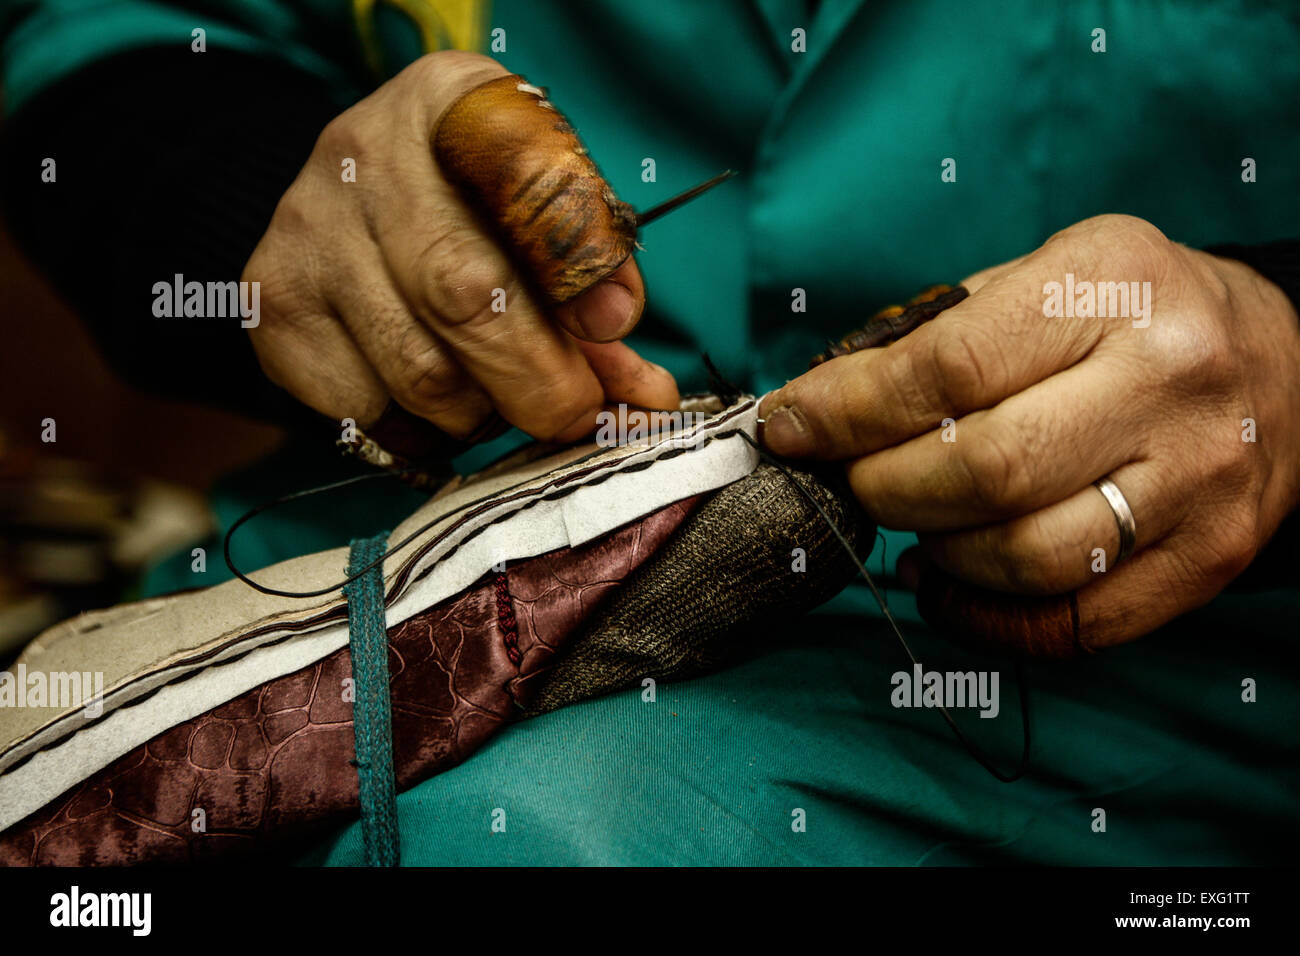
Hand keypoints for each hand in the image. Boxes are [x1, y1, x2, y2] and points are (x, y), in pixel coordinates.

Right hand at [243, 51, 676, 441]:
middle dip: (540, 382)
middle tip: (574, 413)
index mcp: (453, 104)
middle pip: (464, 296)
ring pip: (419, 376)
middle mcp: (364, 153)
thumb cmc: (469, 206)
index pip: (525, 175)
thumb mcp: (537, 208)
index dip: (576, 262)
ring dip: (480, 411)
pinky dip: (418, 429)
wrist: (347, 195)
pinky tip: (430, 394)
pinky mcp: (271, 306)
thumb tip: (643, 395)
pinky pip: (367, 412)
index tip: (614, 328)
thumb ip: (593, 286)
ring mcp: (306, 232)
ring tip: (492, 387)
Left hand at [760, 214, 1299, 648]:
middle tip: (853, 482)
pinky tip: (949, 581)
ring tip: (913, 524)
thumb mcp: (1044, 277)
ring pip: (1026, 557)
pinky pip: (1072, 624)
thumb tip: (817, 409)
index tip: (790, 428)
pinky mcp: (1208, 558)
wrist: (1287, 364)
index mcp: (1111, 283)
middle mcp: (1166, 380)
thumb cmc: (1131, 316)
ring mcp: (1197, 479)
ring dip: (936, 553)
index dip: (847, 410)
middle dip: (883, 488)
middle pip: (985, 470)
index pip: (949, 367)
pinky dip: (984, 618)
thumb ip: (935, 337)